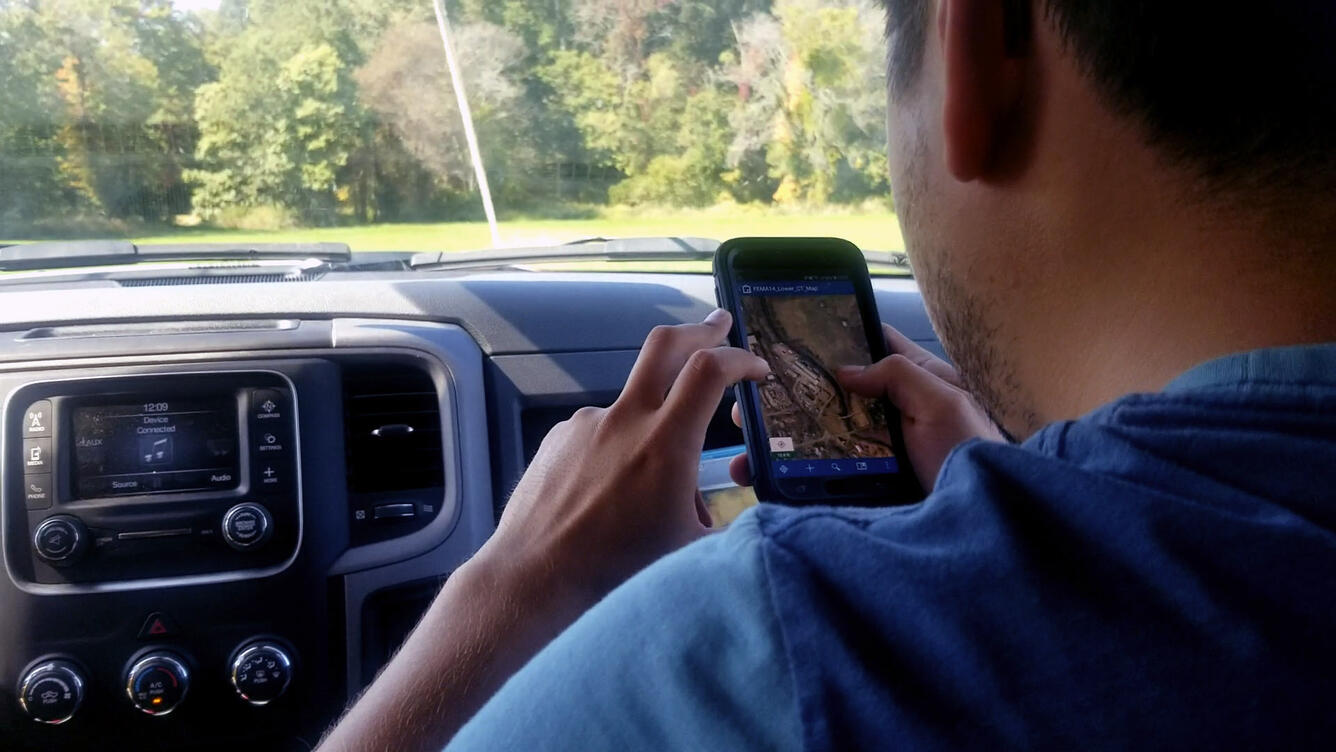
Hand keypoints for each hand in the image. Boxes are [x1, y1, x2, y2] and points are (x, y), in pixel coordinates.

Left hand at [477, 308, 769, 602]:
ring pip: (635, 406)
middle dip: (698, 330)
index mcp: (666, 444)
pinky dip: (617, 453)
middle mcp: (625, 421)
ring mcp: (587, 425)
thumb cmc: (616, 569)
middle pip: (665, 345)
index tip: (756, 368)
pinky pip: (600, 433)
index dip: (740, 359)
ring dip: (655, 427)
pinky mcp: (559, 438)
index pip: (710, 370)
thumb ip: (725, 523)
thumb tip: (746, 516)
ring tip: (649, 489)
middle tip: (718, 325)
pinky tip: (609, 494)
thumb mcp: (690, 550)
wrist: (536, 576)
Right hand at [728, 324, 1001, 492]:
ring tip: (746, 456)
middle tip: (749, 408)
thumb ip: (900, 375)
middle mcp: (893, 417)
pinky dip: (791, 483)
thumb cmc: (977, 459)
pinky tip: (762, 485)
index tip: (791, 341)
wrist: (987, 531)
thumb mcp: (946, 404)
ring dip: (780, 447)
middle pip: (834, 399)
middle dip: (790, 402)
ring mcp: (879, 456)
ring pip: (820, 443)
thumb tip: (845, 369)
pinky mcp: (869, 490)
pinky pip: (823, 482)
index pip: (871, 348)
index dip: (834, 341)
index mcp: (918, 384)